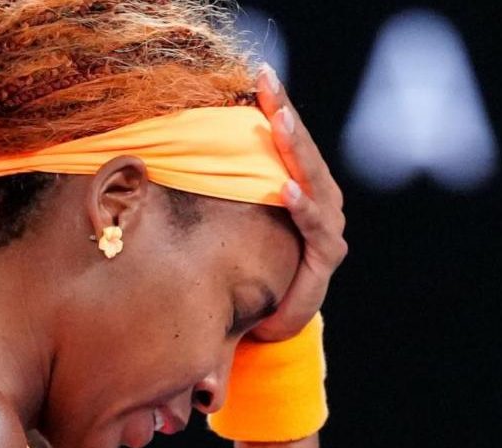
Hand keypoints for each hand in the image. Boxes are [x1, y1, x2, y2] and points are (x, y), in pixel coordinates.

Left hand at [249, 65, 347, 342]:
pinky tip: (286, 188)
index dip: (275, 105)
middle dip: (285, 112)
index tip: (258, 73)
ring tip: (279, 121)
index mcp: (298, 183)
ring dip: (294, 148)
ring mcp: (327, 223)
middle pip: (300, 148)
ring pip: (311, 177)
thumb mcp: (235, 221)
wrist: (271, 320)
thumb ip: (222, 190)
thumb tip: (174, 152)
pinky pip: (314, 225)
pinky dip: (302, 205)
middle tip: (268, 82)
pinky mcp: (328, 253)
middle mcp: (320, 197)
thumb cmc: (252, 263)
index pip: (286, 138)